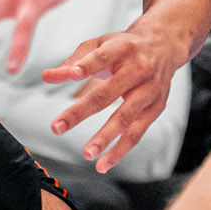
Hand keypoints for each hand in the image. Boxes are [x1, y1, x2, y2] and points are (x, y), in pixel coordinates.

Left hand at [42, 25, 185, 169]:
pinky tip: (103, 164)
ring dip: (105, 137)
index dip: (88, 65)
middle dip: (81, 111)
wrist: (164, 45)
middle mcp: (139, 69)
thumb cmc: (123, 46)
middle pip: (108, 93)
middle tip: (57, 127)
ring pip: (126, 117)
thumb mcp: (100, 45)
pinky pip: (137, 132)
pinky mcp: (156, 107)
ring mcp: (150, 90)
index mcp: (122, 48)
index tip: (72, 75)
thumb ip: (73, 61)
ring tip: (86, 154)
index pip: (103, 56)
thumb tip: (46, 77)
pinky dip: (120, 150)